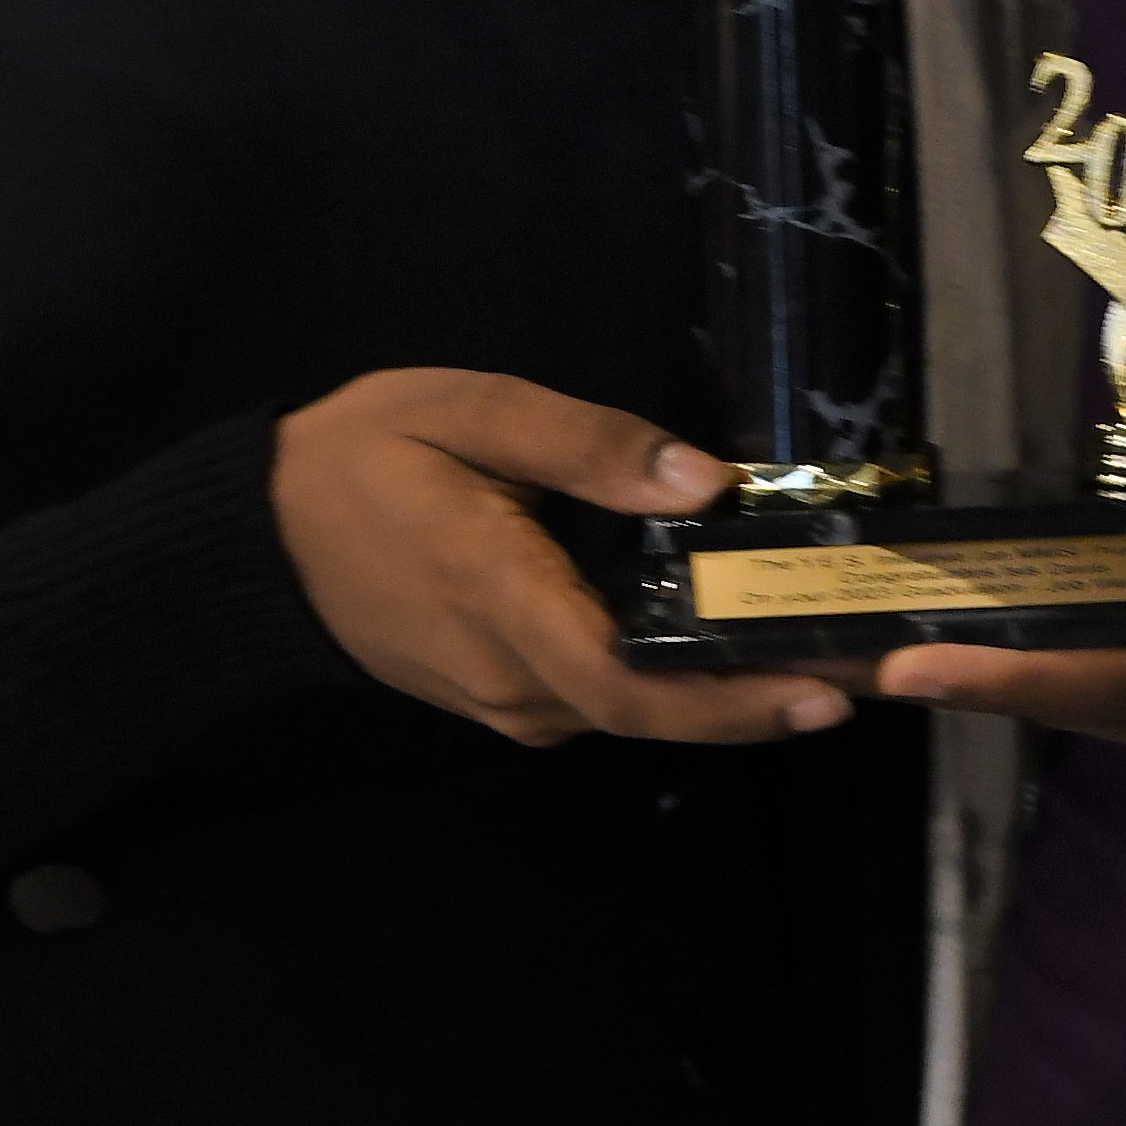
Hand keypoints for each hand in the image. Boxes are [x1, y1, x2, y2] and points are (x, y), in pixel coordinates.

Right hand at [269, 369, 841, 750]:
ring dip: (723, 692)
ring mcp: (501, 702)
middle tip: (867, 666)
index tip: (826, 691)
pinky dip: (671, 681)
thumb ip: (590, 446)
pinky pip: (599, 699)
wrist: (258, 536)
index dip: (735, 703)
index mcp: (505, 604)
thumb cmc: (362, 457)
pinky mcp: (499, 698)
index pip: (635, 686)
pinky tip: (728, 641)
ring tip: (821, 648)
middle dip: (762, 697)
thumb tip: (709, 481)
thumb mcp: (470, 411)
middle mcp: (511, 681)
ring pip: (629, 712)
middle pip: (652, 713)